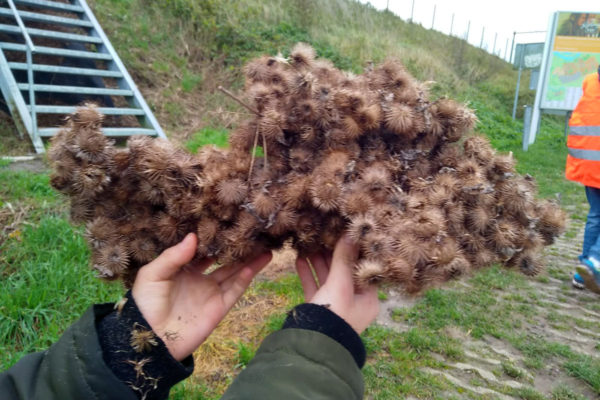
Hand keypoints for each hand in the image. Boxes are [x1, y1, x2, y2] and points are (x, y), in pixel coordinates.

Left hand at [132, 233, 271, 360]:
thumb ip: (173, 256)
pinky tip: (256, 264)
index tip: (225, 223)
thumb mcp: (153, 274)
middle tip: (251, 232)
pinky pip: (235, 290)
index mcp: (182, 269)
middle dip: (236, 249)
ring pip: (235, 273)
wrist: (150, 340)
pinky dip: (246, 278)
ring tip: (265, 246)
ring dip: (249, 261)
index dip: (213, 238)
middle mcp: (199, 279)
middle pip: (223, 261)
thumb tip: (193, 237)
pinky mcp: (219, 308)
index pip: (202, 250)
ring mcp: (210, 294)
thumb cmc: (145, 305)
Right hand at [295, 235, 378, 333]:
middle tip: (324, 235)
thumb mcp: (340, 284)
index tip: (345, 233)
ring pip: (327, 277)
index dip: (354, 250)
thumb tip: (351, 233)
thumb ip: (343, 258)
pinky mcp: (319, 308)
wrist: (312, 345)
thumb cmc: (333, 315)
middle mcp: (353, 301)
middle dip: (332, 253)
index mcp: (367, 298)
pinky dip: (308, 273)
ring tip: (309, 244)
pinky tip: (298, 260)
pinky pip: (315, 286)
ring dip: (318, 261)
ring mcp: (335, 305)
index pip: (363, 268)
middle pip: (344, 271)